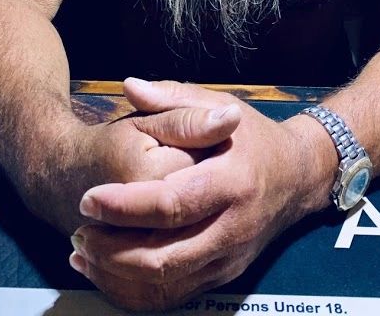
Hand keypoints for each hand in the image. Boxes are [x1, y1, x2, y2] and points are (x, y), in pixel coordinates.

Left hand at [68, 79, 326, 310]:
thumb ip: (173, 98)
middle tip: (80, 232)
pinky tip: (107, 272)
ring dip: (118, 275)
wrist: (299, 177)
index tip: (89, 200)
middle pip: (165, 256)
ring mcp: (231, 258)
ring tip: (83, 252)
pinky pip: (175, 297)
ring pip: (167, 285)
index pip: (173, 203)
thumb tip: (129, 85)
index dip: (126, 206)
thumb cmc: (253, 136)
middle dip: (113, 250)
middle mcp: (234, 227)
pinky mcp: (225, 276)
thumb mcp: (221, 105)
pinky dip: (135, 291)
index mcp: (232, 182)